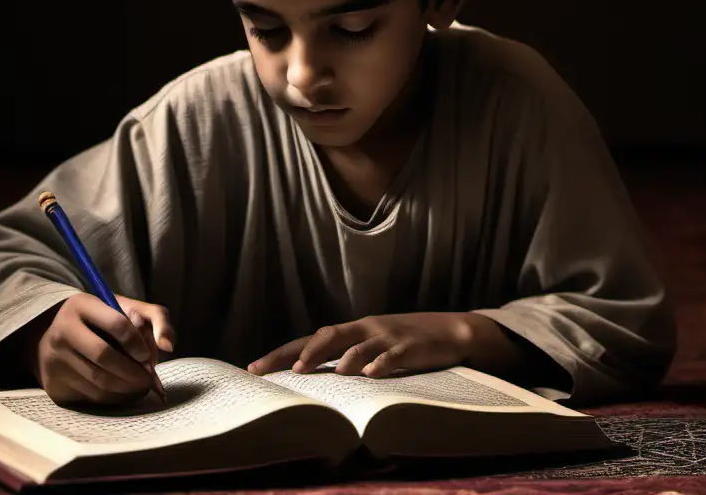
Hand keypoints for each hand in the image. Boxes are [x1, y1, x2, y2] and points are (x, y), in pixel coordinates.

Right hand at [22, 293, 175, 405]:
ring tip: (139, 385)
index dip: (137, 343)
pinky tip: (122, 391)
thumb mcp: (128, 309)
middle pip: (104, 356)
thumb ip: (157, 319)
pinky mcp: (53, 383)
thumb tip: (168, 346)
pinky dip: (112, 397)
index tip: (146, 355)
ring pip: (98, 381)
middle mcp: (62, 330)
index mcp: (82, 305)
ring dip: (126, 388)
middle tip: (148, 379)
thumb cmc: (103, 321)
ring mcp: (54, 358)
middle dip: (133, 372)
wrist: (58, 335)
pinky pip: (90, 396)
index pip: (116, 324)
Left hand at [247, 312, 497, 378]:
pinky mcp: (411, 346)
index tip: (254, 368)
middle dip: (305, 352)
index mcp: (353, 330)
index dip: (282, 352)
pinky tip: (372, 374)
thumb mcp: (372, 346)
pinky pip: (394, 354)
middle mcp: (365, 329)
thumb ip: (345, 357)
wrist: (451, 331)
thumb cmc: (405, 342)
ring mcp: (388, 336)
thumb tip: (310, 376)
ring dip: (342, 358)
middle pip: (329, 335)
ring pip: (360, 344)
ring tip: (324, 373)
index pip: (310, 339)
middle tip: (288, 372)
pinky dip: (382, 363)